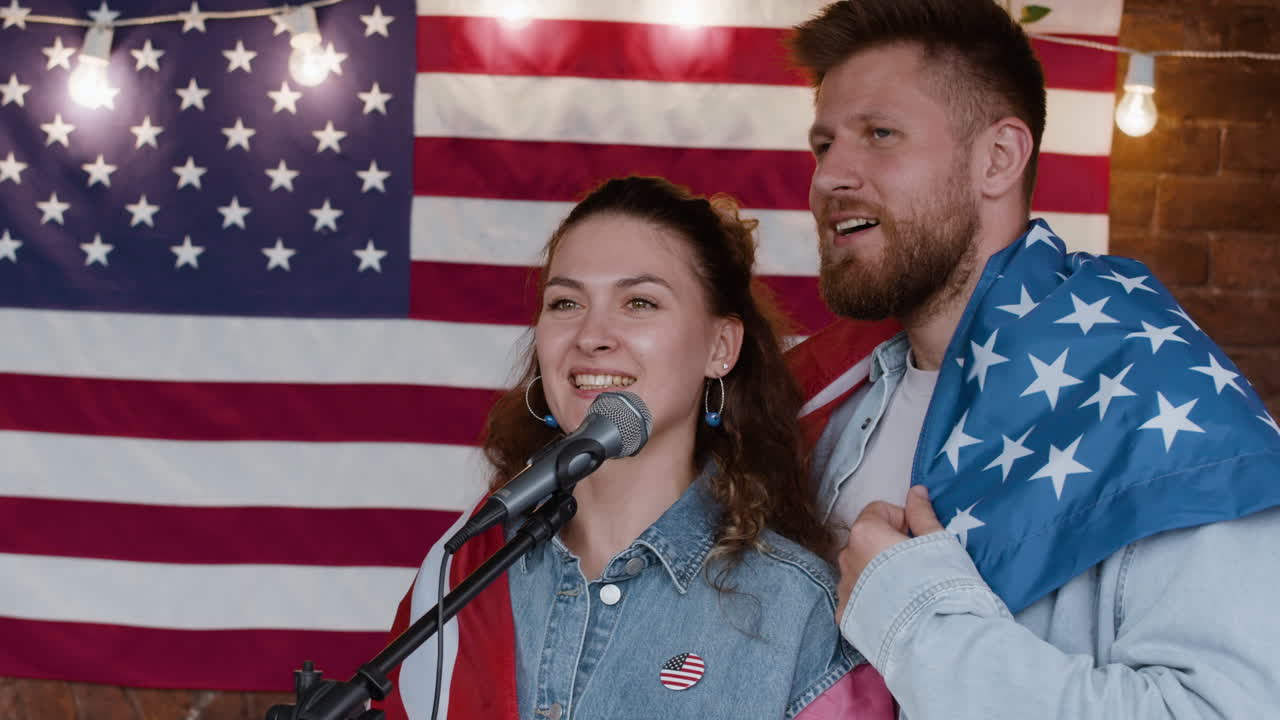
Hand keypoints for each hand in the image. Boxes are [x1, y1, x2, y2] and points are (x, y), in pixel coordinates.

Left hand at [835, 486, 943, 622]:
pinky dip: (871, 600)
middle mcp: (846, 558)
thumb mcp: (938, 542)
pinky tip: (895, 611)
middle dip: (888, 548)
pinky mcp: (845, 617)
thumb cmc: (939, 582)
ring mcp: (843, 590)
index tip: (919, 540)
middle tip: (917, 566)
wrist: (933, 637)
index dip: (902, 521)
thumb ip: (922, 514)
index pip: (878, 511)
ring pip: (859, 571)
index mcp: (865, 533)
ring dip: (878, 574)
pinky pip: (856, 599)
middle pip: (866, 541)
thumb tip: (915, 490)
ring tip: (908, 592)